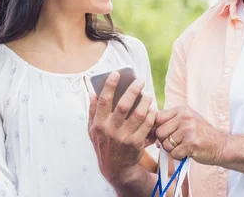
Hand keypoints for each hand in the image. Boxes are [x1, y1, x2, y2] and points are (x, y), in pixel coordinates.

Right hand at [88, 71, 157, 185]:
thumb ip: (92, 111)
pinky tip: (151, 108)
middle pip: (124, 105)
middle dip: (133, 90)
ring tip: (147, 94)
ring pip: (139, 114)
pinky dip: (151, 114)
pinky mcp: (136, 143)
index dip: (110, 85)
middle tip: (140, 81)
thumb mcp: (92, 130)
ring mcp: (124, 137)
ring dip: (145, 101)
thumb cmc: (104, 145)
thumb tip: (92, 93)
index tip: (116, 73)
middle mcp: (111, 130)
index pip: (104, 101)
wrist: (115, 169)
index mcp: (99, 124)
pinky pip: (147, 124)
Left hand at [155, 106, 227, 164]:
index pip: (158, 117)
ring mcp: (188, 130)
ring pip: (165, 144)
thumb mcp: (187, 121)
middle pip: (159, 132)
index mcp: (182, 110)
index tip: (159, 135)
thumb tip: (149, 131)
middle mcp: (185, 118)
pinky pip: (174, 153)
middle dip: (164, 141)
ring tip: (182, 147)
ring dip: (172, 150)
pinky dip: (178, 156)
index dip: (155, 128)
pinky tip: (187, 152)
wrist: (221, 145)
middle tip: (175, 143)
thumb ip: (169, 123)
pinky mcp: (191, 143)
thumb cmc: (201, 134)